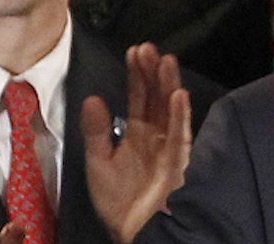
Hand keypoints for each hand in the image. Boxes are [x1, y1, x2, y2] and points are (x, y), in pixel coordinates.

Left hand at [83, 43, 191, 243]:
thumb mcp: (99, 163)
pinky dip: (180, 116)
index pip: (139, 97)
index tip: (134, 51)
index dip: (137, 75)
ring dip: (169, 85)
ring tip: (165, 61)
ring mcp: (168, 149)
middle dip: (153, 73)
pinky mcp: (176, 164)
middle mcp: (156, 137)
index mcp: (138, 134)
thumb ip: (96, 131)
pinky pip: (180, 136)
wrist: (132, 233)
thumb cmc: (119, 203)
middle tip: (148, 49)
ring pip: (171, 111)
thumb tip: (92, 98)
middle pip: (157, 98)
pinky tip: (179, 96)